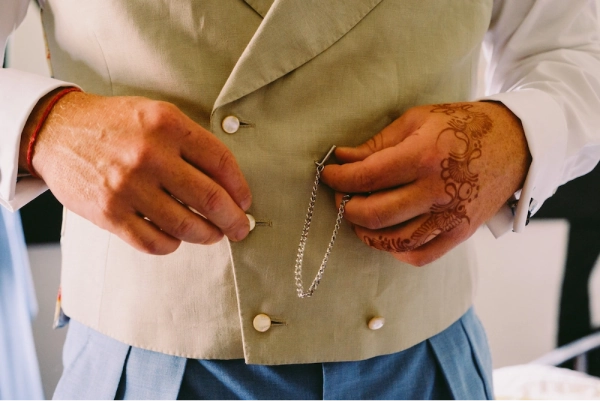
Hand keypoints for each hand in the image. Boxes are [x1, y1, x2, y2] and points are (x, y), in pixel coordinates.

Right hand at [20, 90, 251, 254]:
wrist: (58, 131)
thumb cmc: (116, 124)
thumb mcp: (157, 115)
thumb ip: (192, 143)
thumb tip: (228, 184)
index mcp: (167, 125)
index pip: (221, 162)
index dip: (240, 188)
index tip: (245, 202)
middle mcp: (150, 155)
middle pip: (210, 199)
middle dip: (234, 221)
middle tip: (240, 229)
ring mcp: (128, 186)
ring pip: (186, 226)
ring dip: (208, 236)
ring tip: (213, 235)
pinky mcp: (109, 213)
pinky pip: (154, 242)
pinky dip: (173, 245)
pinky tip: (177, 238)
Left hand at [321, 102, 530, 265]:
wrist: (516, 144)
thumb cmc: (462, 126)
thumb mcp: (418, 120)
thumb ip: (377, 144)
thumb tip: (342, 158)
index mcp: (424, 156)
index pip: (366, 177)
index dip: (339, 179)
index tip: (328, 175)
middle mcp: (437, 190)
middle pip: (375, 214)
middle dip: (348, 208)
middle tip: (343, 197)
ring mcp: (451, 216)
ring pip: (395, 242)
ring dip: (367, 233)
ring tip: (360, 217)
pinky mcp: (461, 232)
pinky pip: (421, 255)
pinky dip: (397, 252)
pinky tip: (388, 236)